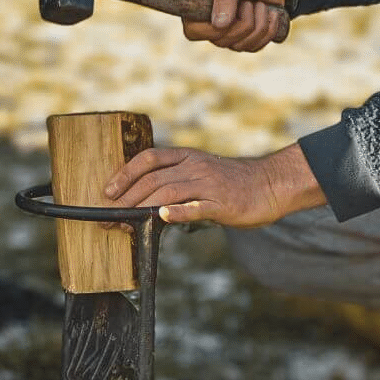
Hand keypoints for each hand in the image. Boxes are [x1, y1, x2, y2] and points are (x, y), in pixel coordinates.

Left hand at [103, 143, 325, 226]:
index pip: (149, 158)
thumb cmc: (233, 182)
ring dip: (141, 208)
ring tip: (123, 222)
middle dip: (126, 199)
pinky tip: (162, 218)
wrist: (271, 184)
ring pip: (168, 192)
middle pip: (153, 179)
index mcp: (188, 156)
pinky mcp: (222, 203)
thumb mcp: (202, 173)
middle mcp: (195, 166)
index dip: (125, 173)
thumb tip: (147, 202)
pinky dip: (177, 212)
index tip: (108, 191)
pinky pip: (196, 207)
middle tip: (108, 217)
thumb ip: (178, 182)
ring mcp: (208, 184)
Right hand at [185, 0, 296, 51]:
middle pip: (221, 41)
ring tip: (260, 4)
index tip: (228, 15)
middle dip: (244, 21)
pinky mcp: (249, 40)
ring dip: (259, 22)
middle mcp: (213, 24)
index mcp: (202, 6)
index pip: (192, 31)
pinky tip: (270, 13)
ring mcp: (231, 34)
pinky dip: (269, 28)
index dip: (210, 29)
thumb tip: (218, 25)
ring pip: (241, 46)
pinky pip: (256, 47)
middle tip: (249, 1)